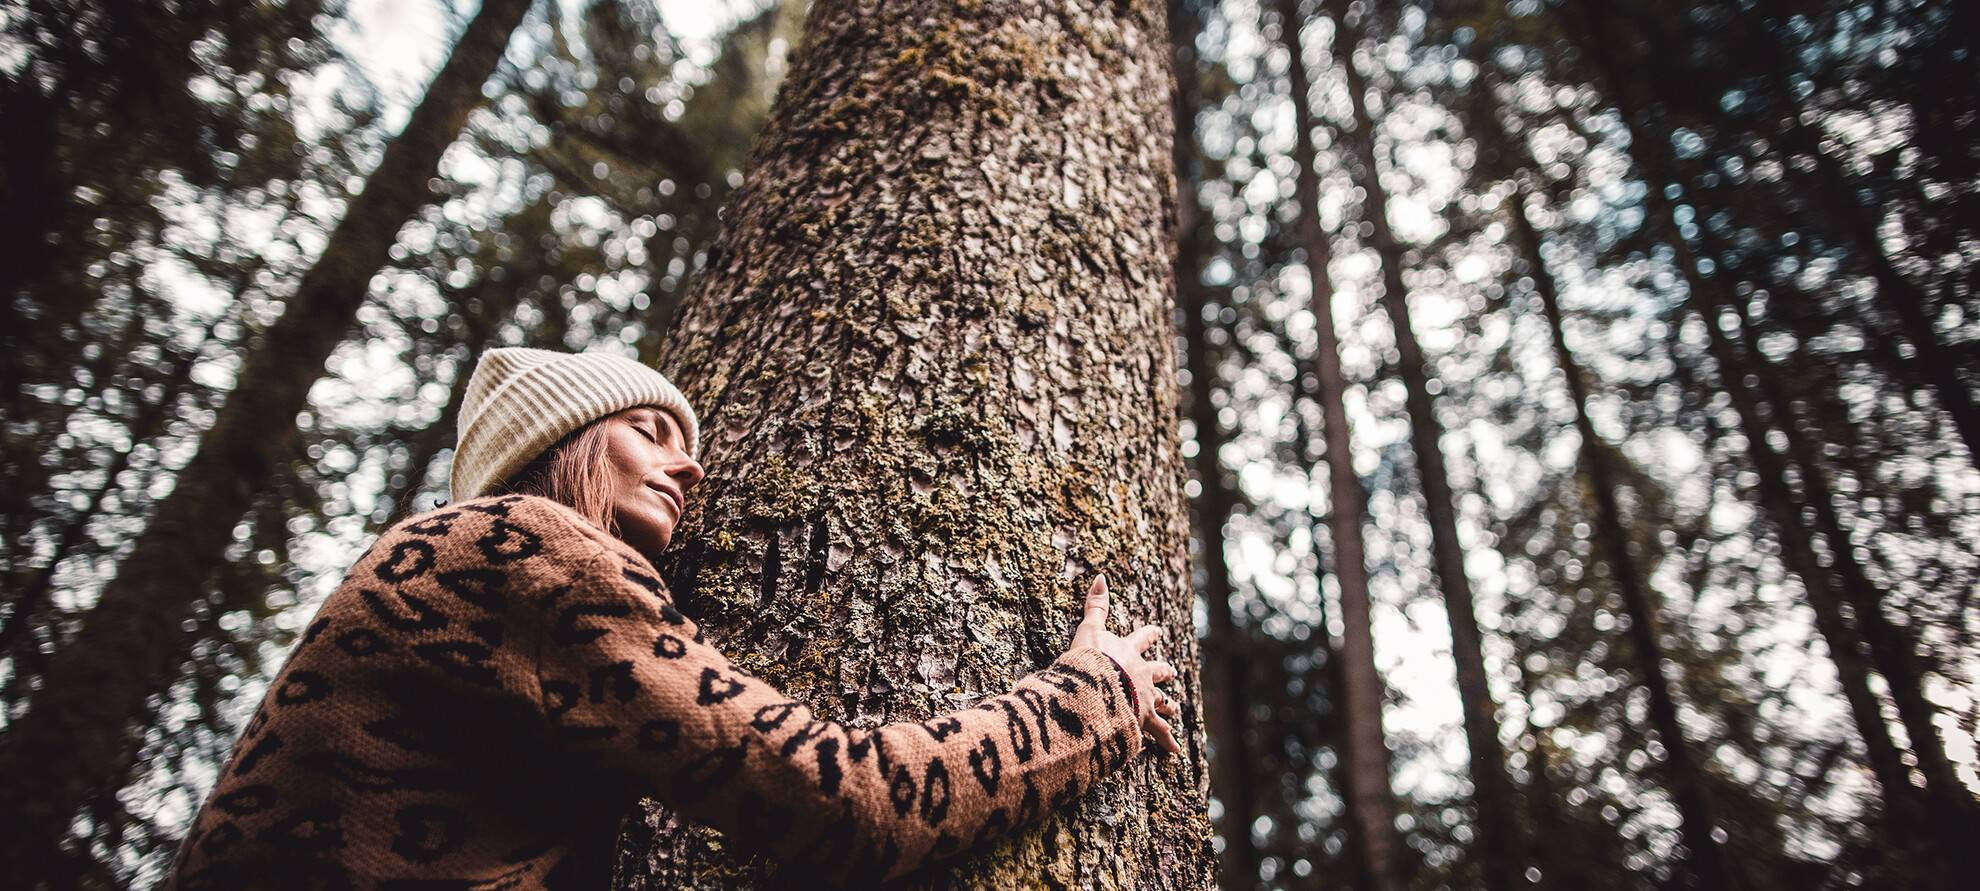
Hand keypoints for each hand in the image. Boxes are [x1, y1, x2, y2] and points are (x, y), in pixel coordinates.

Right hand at [1069, 575, 1182, 754]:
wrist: (1097, 691)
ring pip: (1162, 702)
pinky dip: (1166, 742)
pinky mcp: (1144, 721)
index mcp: (1128, 653)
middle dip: (1164, 671)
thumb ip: (1095, 606)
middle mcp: (1141, 675)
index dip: (1149, 635)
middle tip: (1171, 670)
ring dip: (1167, 705)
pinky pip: (1158, 734)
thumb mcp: (1089, 630)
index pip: (1141, 640)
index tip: (1158, 631)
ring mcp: (1145, 699)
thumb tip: (1099, 576)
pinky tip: (1175, 751)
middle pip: (1158, 671)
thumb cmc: (1090, 661)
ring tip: (1174, 710)